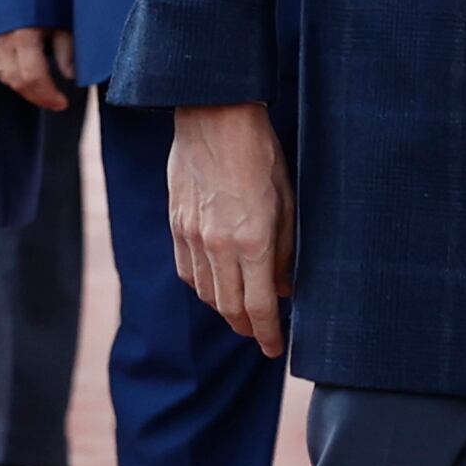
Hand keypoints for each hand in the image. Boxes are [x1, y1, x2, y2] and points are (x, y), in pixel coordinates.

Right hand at [0, 27, 76, 111]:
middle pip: (18, 82)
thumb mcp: (61, 20)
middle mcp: (4, 40)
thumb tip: (70, 75)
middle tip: (55, 103)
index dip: (48, 95)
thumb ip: (66, 49)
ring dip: (24, 89)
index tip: (63, 103)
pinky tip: (25, 78)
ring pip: (5, 76)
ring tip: (43, 92)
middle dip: (38, 97)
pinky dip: (11, 77)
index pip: (33, 77)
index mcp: (23, 36)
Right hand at [168, 101, 294, 357]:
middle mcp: (219, 245)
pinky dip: (202, 287)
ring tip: (240, 312)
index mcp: (253, 241)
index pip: (260, 307)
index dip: (268, 334)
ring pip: (206, 293)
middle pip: (229, 308)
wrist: (213, 116)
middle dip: (247, 328)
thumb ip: (287, 250)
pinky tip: (215, 285)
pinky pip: (187, 271)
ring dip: (225, 309)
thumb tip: (285, 288)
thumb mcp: (289, 201)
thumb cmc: (260, 153)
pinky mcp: (176, 225)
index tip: (275, 349)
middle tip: (259, 335)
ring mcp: (192, 237)